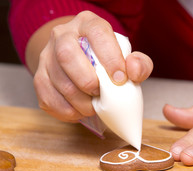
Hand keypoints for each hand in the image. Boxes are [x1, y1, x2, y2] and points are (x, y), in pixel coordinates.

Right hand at [28, 11, 152, 121]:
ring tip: (94, 107)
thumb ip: (140, 64)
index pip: (97, 33)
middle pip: (67, 55)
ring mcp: (47, 56)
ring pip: (58, 81)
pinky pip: (48, 98)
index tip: (120, 79)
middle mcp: (63, 35)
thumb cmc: (108, 61)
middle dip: (88, 81)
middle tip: (101, 94)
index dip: (110, 57)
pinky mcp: (39, 77)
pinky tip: (80, 111)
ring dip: (80, 101)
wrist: (82, 62)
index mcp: (88, 24)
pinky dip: (67, 111)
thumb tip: (133, 71)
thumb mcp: (128, 59)